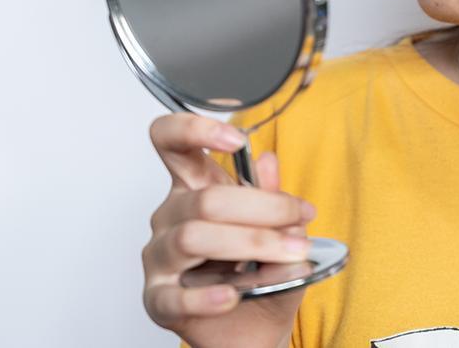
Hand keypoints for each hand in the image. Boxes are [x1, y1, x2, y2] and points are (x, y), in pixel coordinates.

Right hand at [143, 113, 313, 347]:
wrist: (255, 329)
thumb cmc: (260, 274)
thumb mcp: (279, 230)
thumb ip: (272, 198)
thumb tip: (267, 161)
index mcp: (192, 188)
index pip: (170, 142)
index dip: (194, 130)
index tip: (236, 140)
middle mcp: (170, 217)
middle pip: (204, 198)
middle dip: (263, 207)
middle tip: (300, 217)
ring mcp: (160, 259)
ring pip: (193, 238)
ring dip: (250, 243)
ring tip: (290, 255)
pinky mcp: (158, 300)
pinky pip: (176, 297)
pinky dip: (207, 296)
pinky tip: (233, 295)